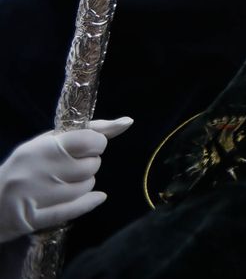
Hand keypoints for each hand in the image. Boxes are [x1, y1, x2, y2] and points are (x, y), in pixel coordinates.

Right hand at [0, 117, 132, 242]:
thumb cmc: (25, 166)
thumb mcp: (49, 141)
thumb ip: (88, 131)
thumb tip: (126, 122)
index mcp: (42, 146)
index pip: (89, 140)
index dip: (96, 144)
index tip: (88, 147)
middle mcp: (39, 169)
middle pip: (91, 166)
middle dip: (89, 165)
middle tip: (73, 167)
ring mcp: (37, 195)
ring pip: (87, 186)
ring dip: (84, 184)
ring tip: (66, 182)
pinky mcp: (35, 218)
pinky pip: (76, 208)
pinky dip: (88, 202)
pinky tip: (93, 197)